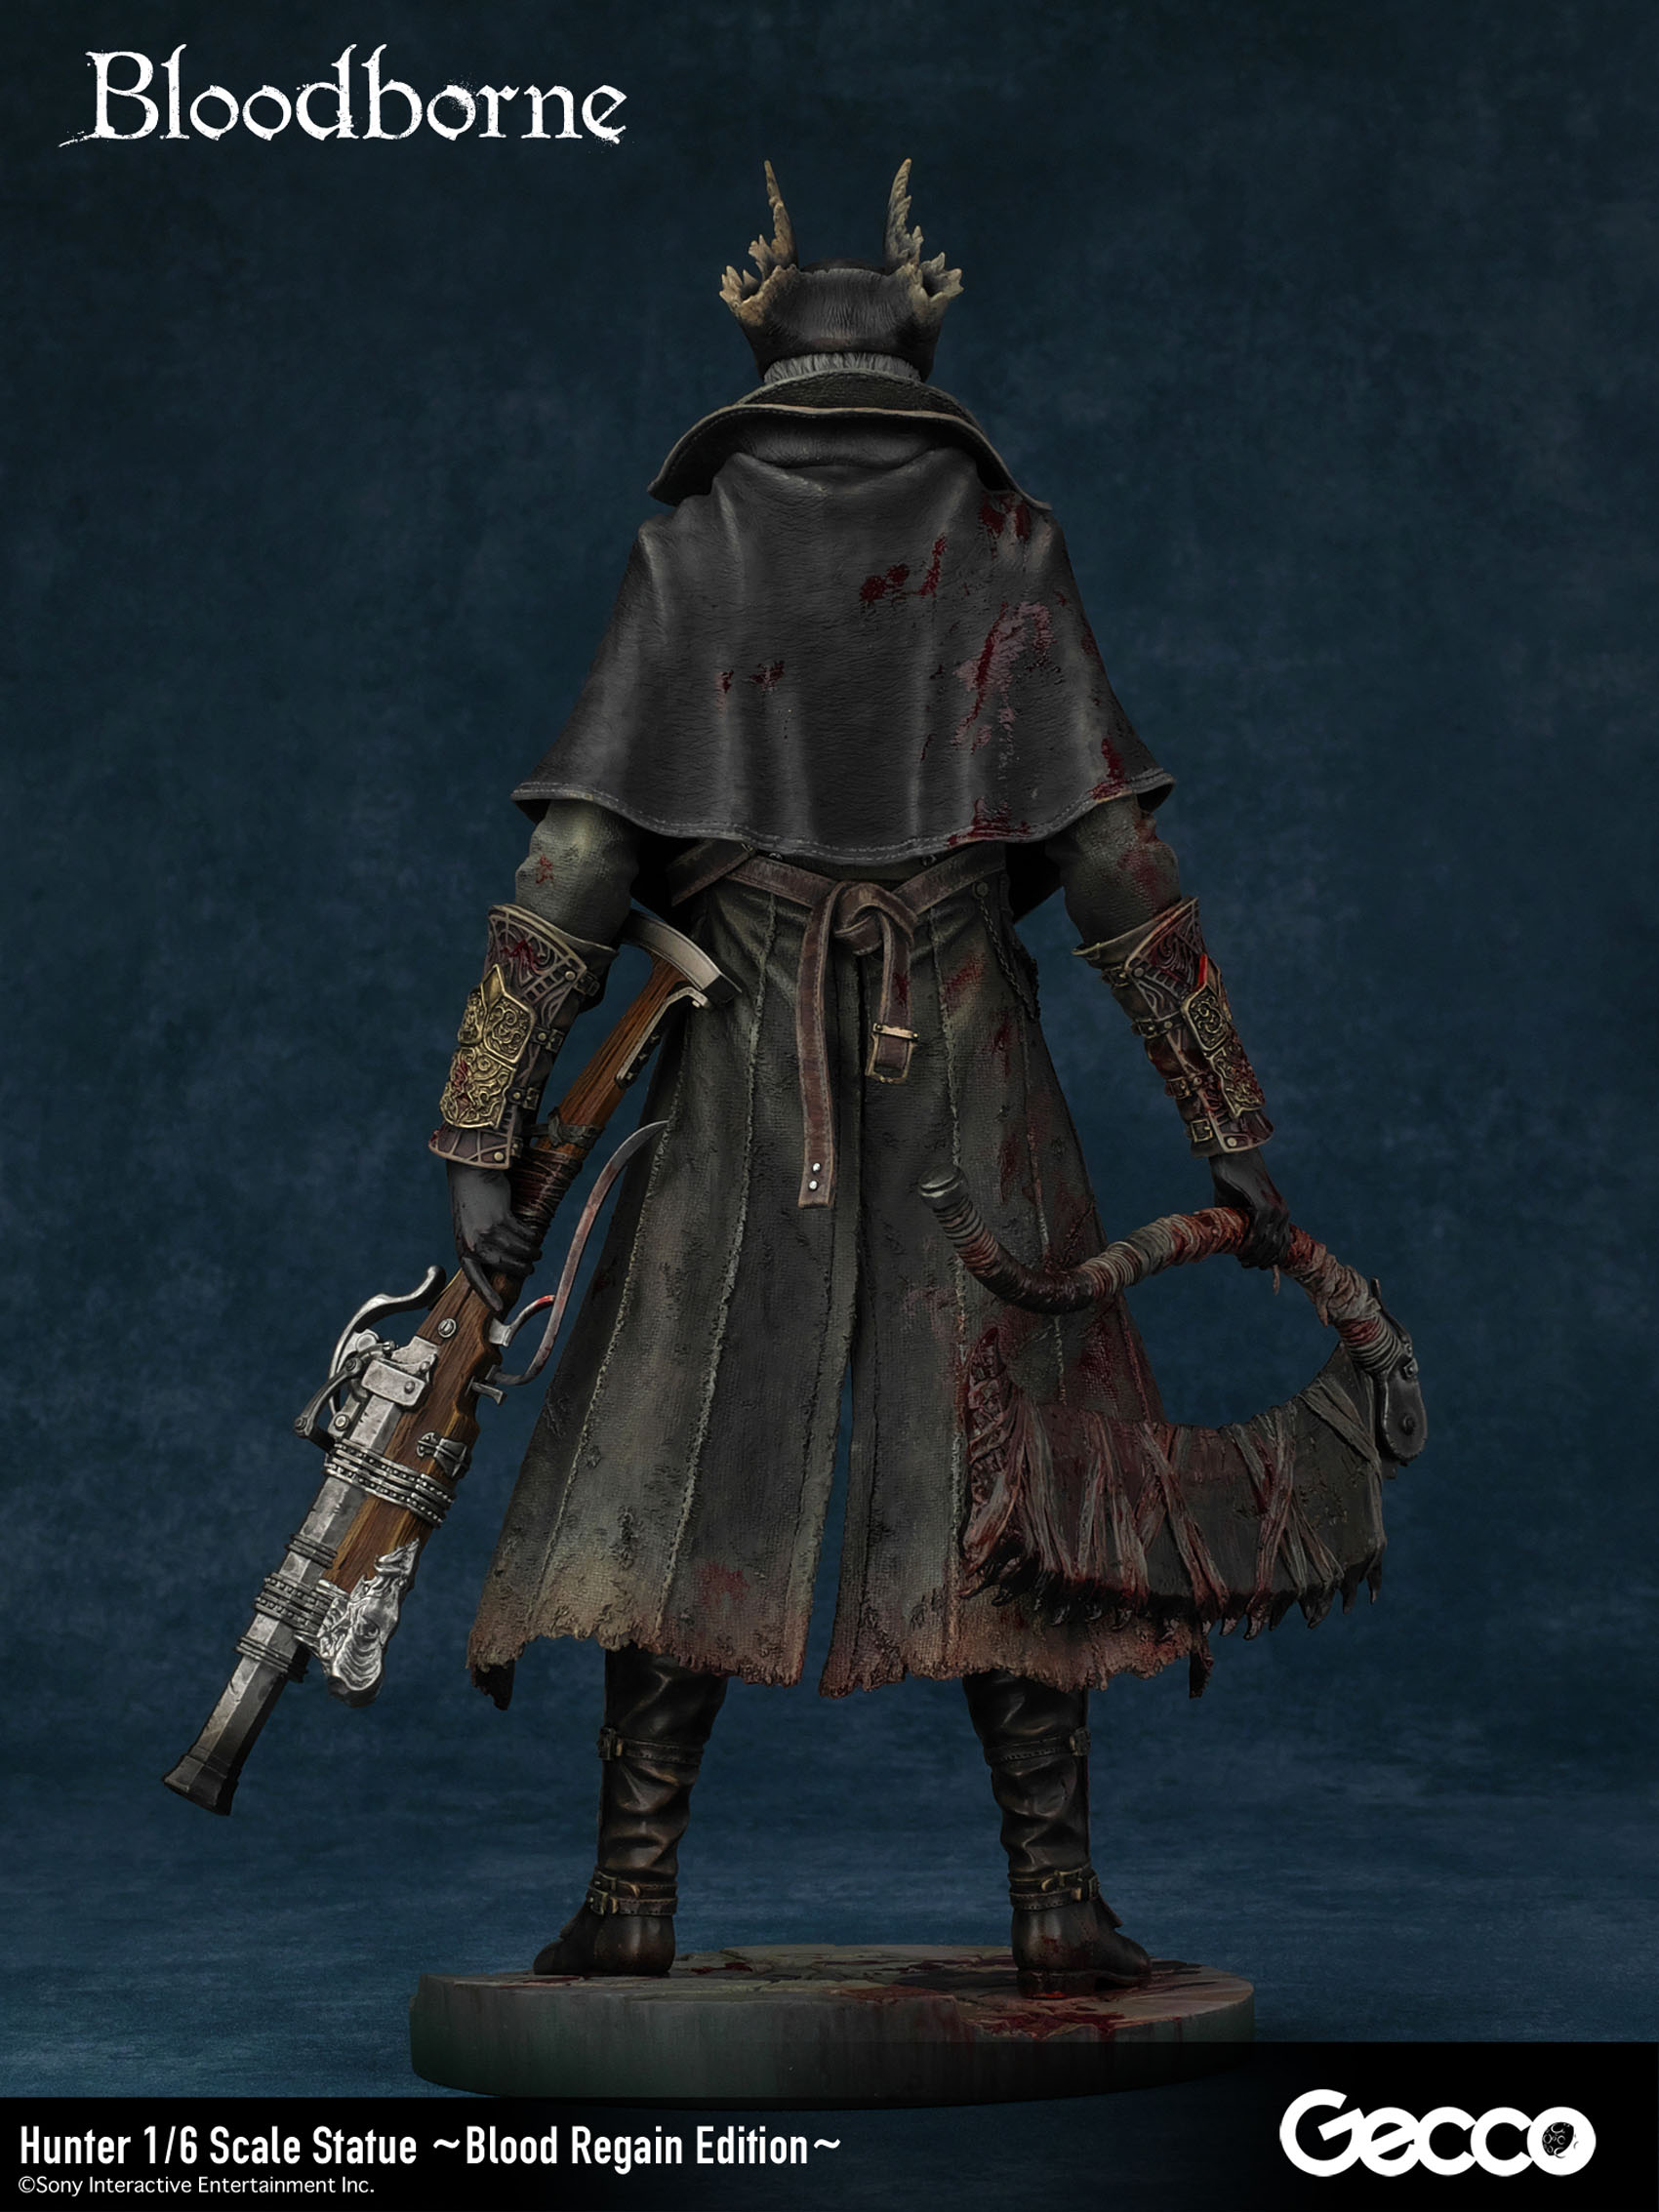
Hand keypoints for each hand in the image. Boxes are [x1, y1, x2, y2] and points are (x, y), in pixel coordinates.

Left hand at [446, 1161, 541, 1314]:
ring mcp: (487, 1230)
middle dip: (522, 1268)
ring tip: (536, 1251)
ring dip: (531, 1252)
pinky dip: (532, 1236)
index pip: (475, 1279)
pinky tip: (533, 1235)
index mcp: (463, 1249)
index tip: (498, 1310)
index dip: (487, 1295)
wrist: (471, 1174)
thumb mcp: (469, 1229)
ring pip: (518, 1250)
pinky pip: (523, 1234)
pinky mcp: (501, 1217)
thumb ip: (480, 1247)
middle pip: (505, 1265)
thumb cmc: (472, 1203)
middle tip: (530, 1267)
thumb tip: (502, 1265)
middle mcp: (474, 1243)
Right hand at [1208, 1148, 1292, 1269]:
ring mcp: (1276, 1208)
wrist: (1231, 1157)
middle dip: (1262, 1260)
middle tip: (1245, 1265)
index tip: (1256, 1266)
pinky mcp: (1265, 1203)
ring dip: (1256, 1255)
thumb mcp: (1237, 1208)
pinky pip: (1261, 1230)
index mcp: (1280, 1213)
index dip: (1271, 1258)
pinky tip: (1242, 1249)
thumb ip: (1239, 1224)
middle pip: (1277, 1246)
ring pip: (1269, 1242)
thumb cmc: (1232, 1181)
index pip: (1283, 1243)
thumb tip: (1231, 1244)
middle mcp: (1283, 1212)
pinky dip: (1252, 1243)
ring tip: (1242, 1260)